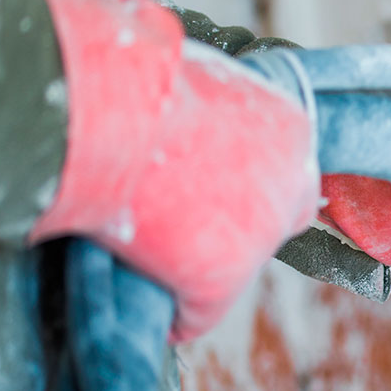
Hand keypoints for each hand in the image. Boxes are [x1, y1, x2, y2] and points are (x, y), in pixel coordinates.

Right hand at [28, 0, 318, 340]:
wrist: (99, 110)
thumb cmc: (125, 77)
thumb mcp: (184, 75)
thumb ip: (204, 99)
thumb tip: (175, 92)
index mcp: (290, 123)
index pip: (288, 166)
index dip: (248, 177)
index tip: (217, 183)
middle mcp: (291, 177)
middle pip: (281, 215)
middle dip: (242, 220)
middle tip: (193, 221)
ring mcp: (262, 229)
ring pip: (238, 263)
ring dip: (200, 260)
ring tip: (152, 248)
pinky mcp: (222, 274)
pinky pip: (197, 313)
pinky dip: (176, 315)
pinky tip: (157, 312)